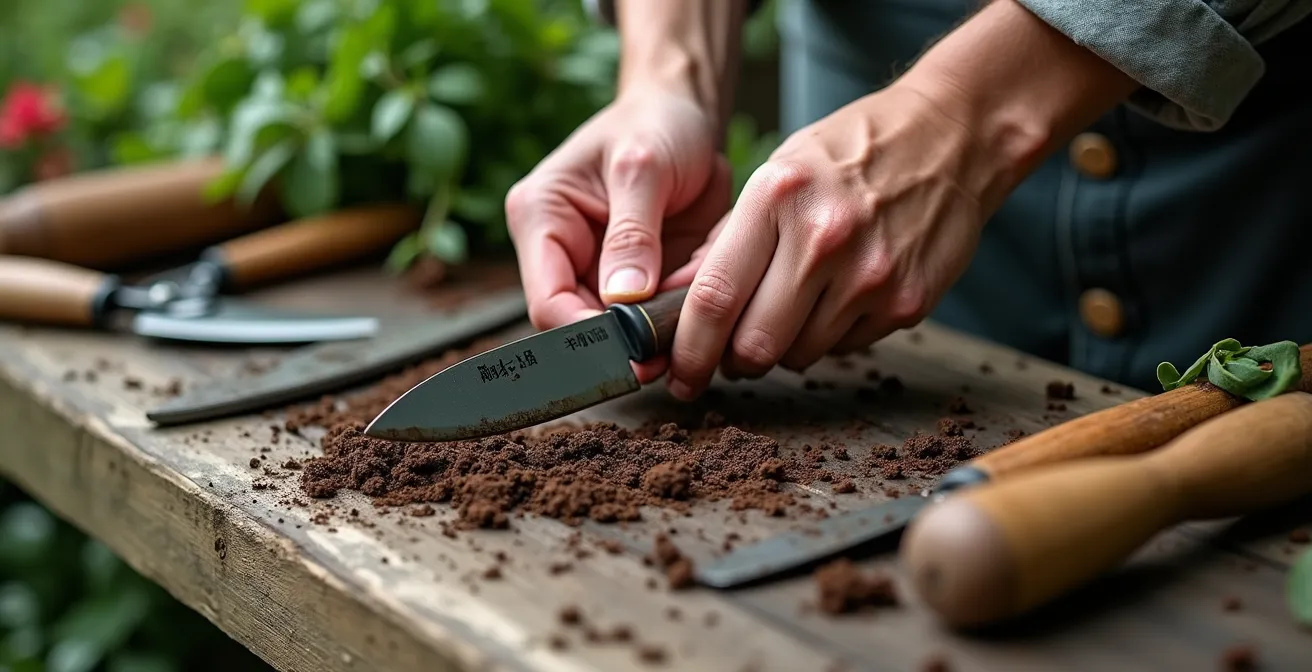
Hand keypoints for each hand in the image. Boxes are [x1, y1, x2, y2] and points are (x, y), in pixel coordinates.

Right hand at [505, 87, 731, 381]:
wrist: (685, 114)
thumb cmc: (655, 123)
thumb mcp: (644, 166)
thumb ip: (633, 232)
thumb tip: (623, 297)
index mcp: (541, 218)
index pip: (547, 301)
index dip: (585, 336)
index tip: (630, 352)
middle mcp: (562, 251)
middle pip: (581, 326)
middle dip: (628, 343)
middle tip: (671, 357)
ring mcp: (599, 270)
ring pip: (622, 330)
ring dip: (659, 334)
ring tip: (696, 327)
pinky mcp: (637, 280)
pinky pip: (656, 317)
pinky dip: (680, 319)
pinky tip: (705, 309)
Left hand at [664, 83, 1008, 399]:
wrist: (952, 138)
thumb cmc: (851, 154)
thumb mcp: (780, 172)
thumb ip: (731, 239)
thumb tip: (679, 302)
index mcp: (778, 197)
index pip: (715, 297)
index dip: (689, 349)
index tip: (680, 374)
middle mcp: (824, 239)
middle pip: (754, 344)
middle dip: (734, 361)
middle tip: (731, 354)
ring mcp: (870, 276)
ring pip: (799, 355)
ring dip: (784, 347)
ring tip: (795, 307)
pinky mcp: (907, 304)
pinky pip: (845, 348)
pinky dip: (830, 336)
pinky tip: (841, 295)